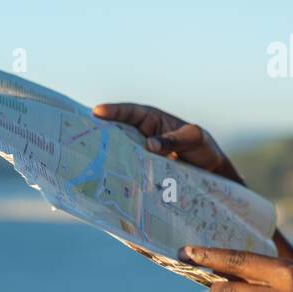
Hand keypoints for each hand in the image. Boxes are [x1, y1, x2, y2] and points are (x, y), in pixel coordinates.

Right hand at [92, 102, 239, 181]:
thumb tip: (149, 145)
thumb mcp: (194, 139)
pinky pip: (126, 170)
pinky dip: (116, 174)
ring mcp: (139, 155)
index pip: (129, 112)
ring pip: (118, 152)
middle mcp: (141, 136)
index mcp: (152, 119)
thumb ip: (174, 139)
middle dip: (99, 133)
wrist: (212, 175)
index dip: (113, 111)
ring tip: (87, 160)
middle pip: (116, 132)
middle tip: (80, 136)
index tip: (97, 112)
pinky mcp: (140, 172)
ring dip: (105, 156)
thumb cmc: (204, 148)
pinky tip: (106, 180)